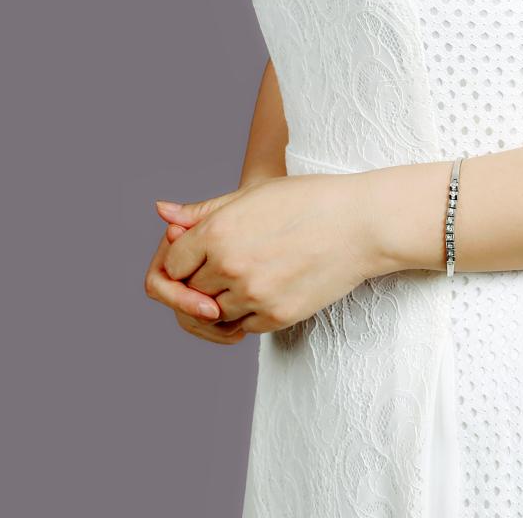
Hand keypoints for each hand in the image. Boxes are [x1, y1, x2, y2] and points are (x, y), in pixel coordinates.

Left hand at [152, 174, 378, 333]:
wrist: (361, 223)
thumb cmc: (308, 200)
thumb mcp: (253, 194)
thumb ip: (203, 211)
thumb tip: (161, 212)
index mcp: (219, 231)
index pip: (171, 264)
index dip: (182, 260)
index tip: (201, 254)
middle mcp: (230, 266)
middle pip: (189, 291)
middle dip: (201, 281)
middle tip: (230, 264)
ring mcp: (253, 295)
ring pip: (213, 315)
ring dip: (223, 301)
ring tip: (250, 275)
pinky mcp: (276, 317)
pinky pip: (243, 327)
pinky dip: (247, 314)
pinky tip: (266, 289)